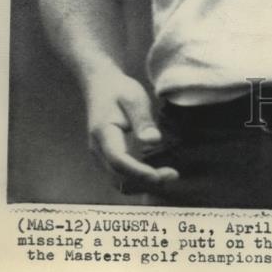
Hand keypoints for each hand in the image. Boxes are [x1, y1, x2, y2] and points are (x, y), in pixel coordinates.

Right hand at [84, 70, 178, 192]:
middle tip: (173, 175)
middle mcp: (98, 150)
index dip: (138, 172)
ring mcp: (101, 157)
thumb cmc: (119, 90)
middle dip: (144, 181)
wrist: (102, 86)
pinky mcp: (108, 159)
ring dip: (142, 184)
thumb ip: (142, 119)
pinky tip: (157, 173)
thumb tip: (153, 141)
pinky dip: (138, 180)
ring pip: (118, 182)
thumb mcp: (134, 97)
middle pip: (118, 177)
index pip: (118, 160)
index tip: (159, 176)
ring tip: (168, 175)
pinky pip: (121, 177)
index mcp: (103, 133)